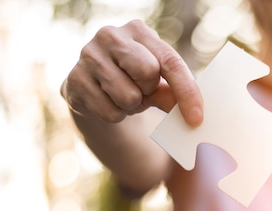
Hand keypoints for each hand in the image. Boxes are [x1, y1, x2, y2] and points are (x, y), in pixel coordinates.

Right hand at [61, 19, 202, 125]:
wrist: (91, 90)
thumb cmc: (132, 81)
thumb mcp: (156, 83)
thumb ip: (173, 93)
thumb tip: (192, 112)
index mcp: (138, 31)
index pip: (170, 61)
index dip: (187, 91)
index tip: (197, 118)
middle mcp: (110, 35)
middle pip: (148, 71)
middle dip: (150, 90)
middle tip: (142, 90)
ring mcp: (88, 55)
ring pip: (129, 96)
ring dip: (132, 106)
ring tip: (124, 96)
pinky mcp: (74, 80)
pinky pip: (110, 112)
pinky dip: (116, 115)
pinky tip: (108, 102)